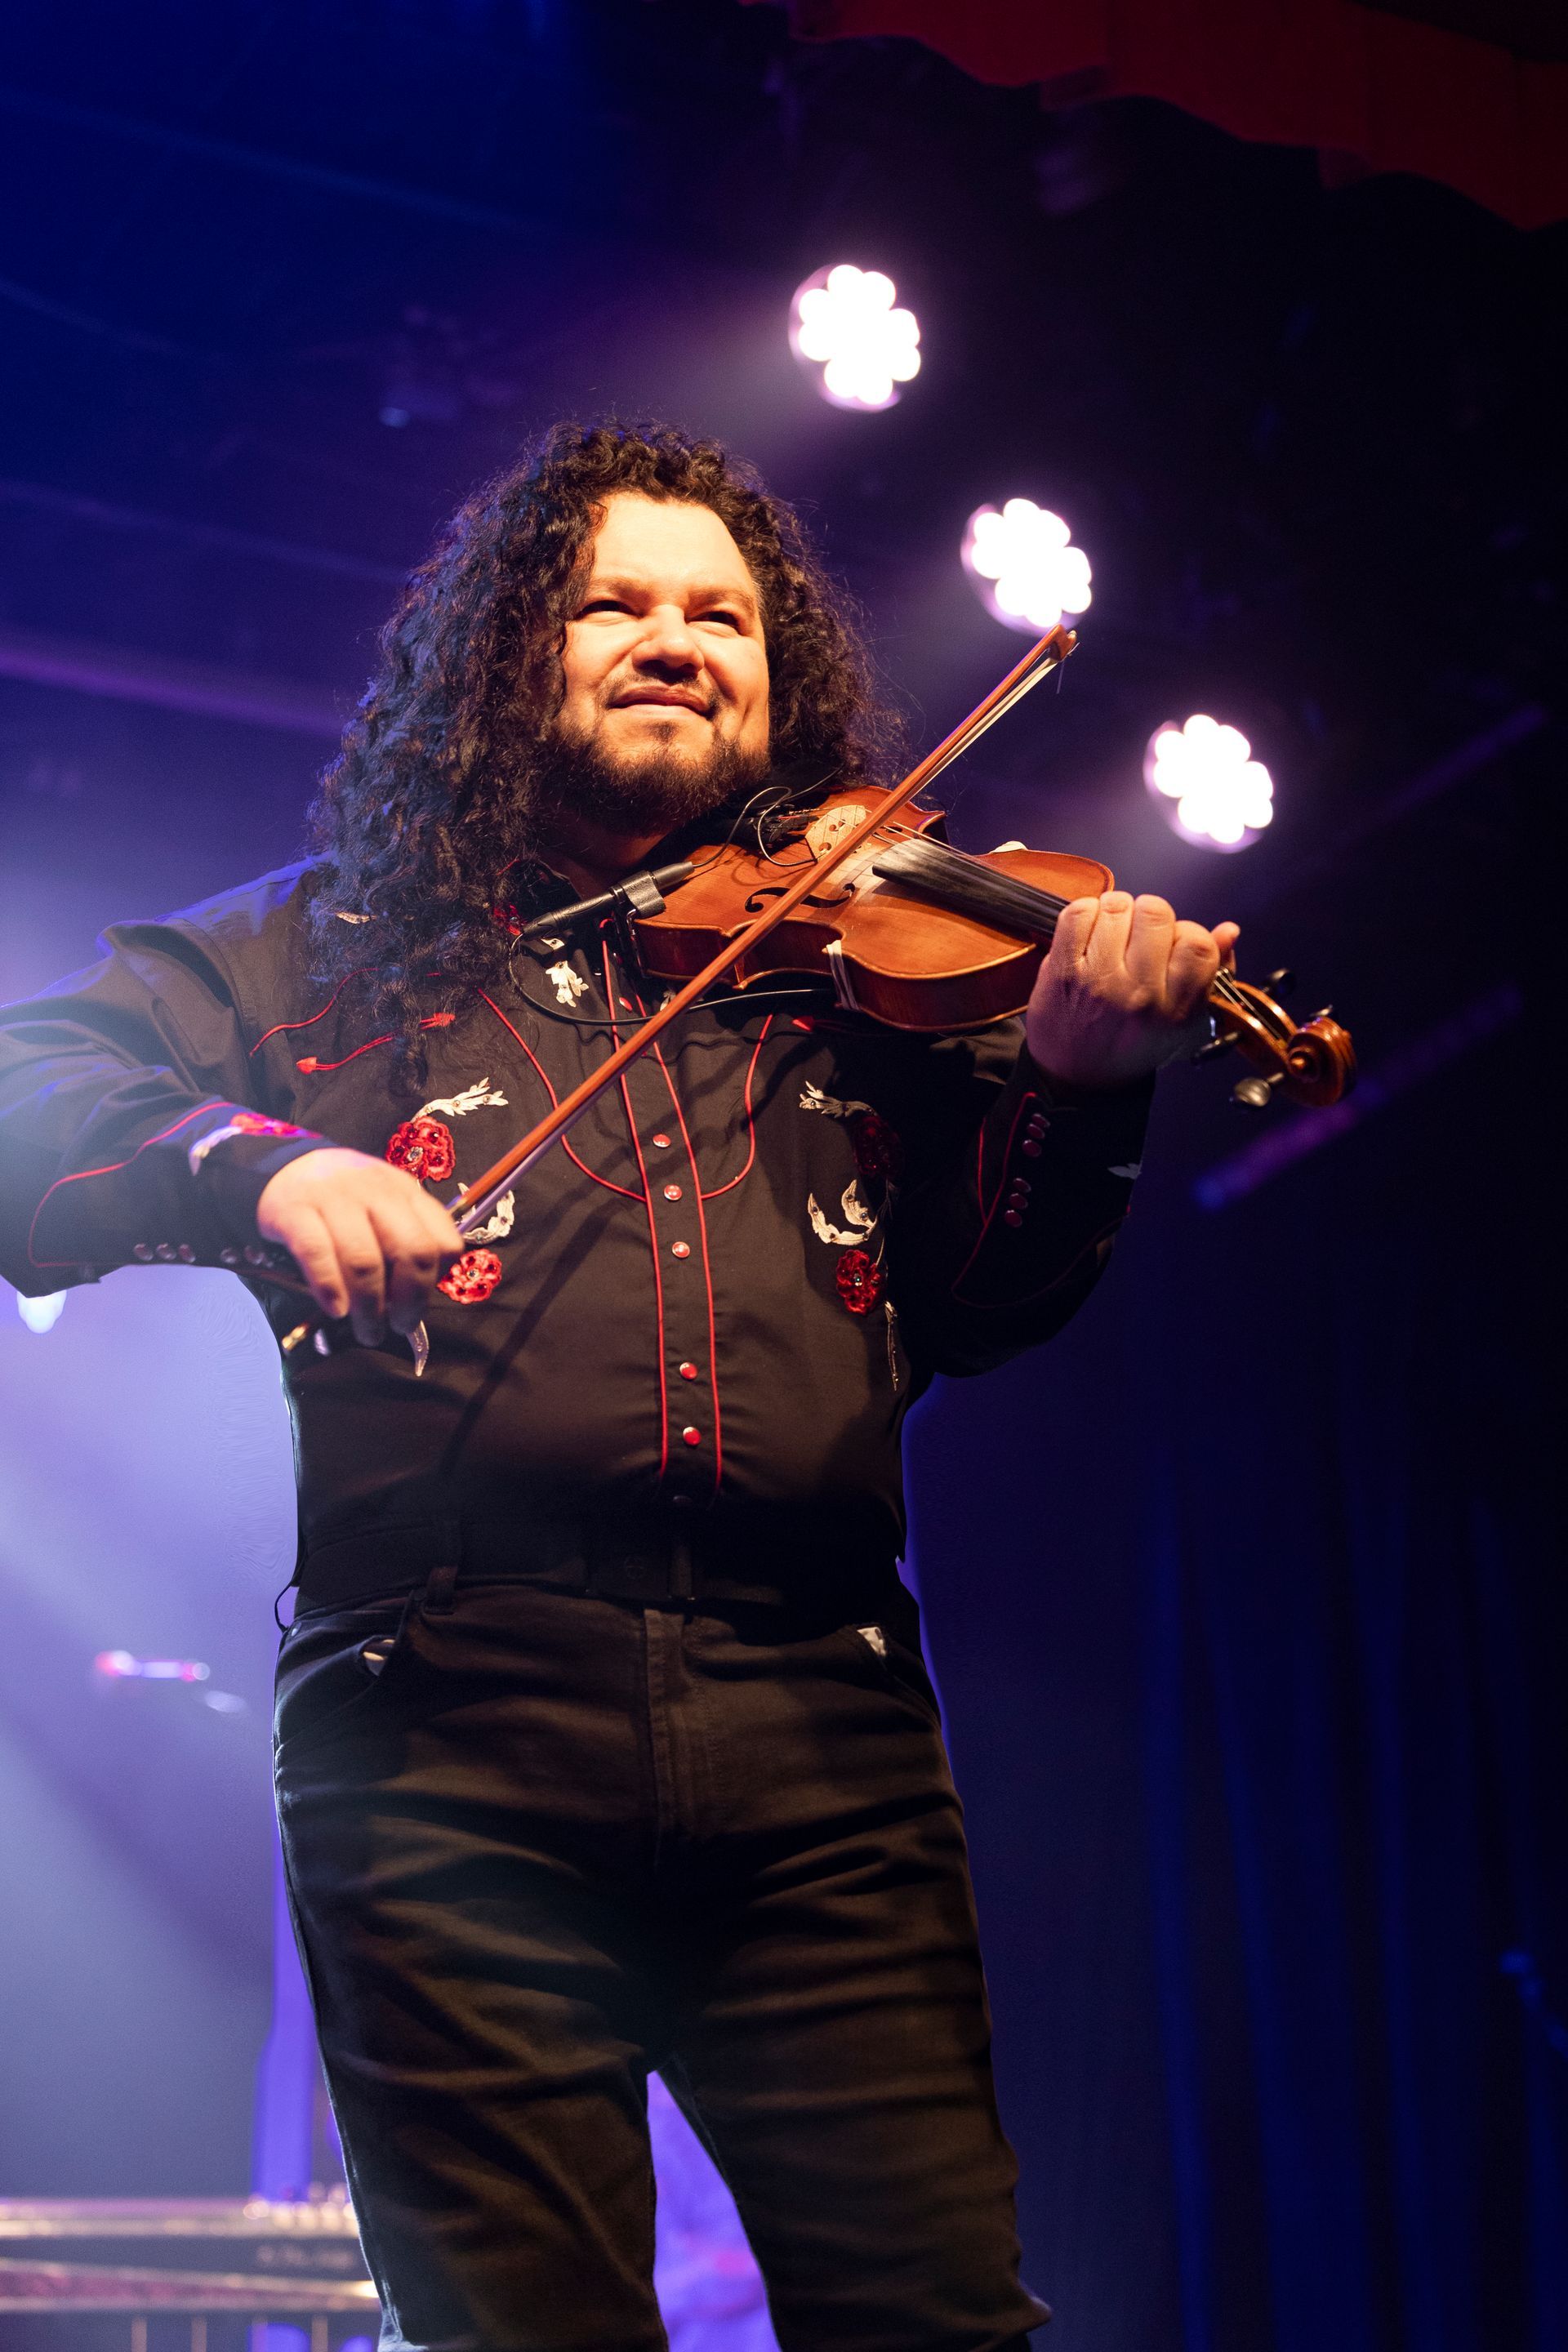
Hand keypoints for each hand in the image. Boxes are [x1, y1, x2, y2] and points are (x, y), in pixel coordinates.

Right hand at [256, 1148, 463, 1344]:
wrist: (285, 1169)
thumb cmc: (343, 1202)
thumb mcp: (383, 1209)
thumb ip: (403, 1242)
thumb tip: (411, 1302)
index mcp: (406, 1192)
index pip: (443, 1240)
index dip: (436, 1281)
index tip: (418, 1303)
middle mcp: (376, 1191)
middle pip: (412, 1251)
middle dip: (410, 1301)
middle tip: (399, 1326)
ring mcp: (335, 1197)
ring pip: (365, 1259)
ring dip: (369, 1307)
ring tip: (366, 1330)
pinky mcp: (294, 1209)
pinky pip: (317, 1253)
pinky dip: (330, 1288)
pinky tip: (336, 1310)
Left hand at [1025, 891, 1238, 1092]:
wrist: (1079, 1079)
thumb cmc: (1135, 1046)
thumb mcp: (1186, 1024)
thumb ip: (1212, 974)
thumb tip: (1228, 930)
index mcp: (1176, 1008)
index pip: (1197, 943)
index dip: (1187, 933)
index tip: (1173, 945)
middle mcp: (1140, 993)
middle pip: (1156, 913)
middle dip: (1151, 917)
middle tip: (1140, 937)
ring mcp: (1098, 980)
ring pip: (1118, 906)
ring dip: (1118, 912)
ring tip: (1114, 935)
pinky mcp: (1063, 970)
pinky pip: (1079, 912)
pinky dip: (1086, 913)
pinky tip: (1091, 932)